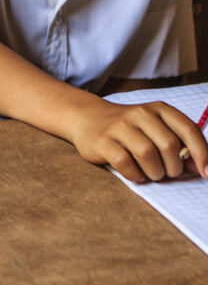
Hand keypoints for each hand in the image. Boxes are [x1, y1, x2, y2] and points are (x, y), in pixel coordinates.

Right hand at [69, 99, 207, 182]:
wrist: (88, 119)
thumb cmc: (131, 130)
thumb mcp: (156, 129)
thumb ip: (180, 145)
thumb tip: (201, 168)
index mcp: (158, 109)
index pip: (188, 129)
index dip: (202, 153)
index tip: (206, 173)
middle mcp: (139, 113)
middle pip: (168, 145)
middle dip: (173, 167)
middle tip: (166, 172)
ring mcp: (119, 126)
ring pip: (147, 155)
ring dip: (154, 173)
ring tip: (150, 173)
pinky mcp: (102, 141)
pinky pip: (125, 163)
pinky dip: (135, 175)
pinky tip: (136, 174)